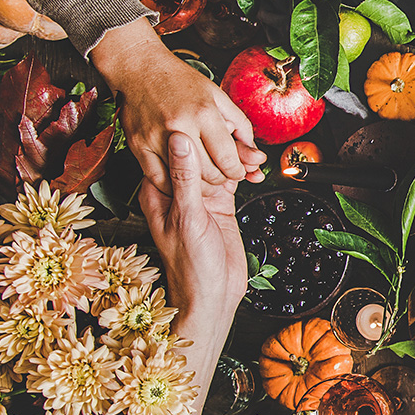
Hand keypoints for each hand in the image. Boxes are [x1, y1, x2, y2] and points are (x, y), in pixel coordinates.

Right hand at [92, 21, 264, 193]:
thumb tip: (255, 155)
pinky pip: (158, 179)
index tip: (238, 171)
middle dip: (221, 179)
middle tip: (223, 174)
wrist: (140, 68)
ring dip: (199, 185)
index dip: (238, 171)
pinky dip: (172, 185)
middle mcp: (180, 127)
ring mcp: (156, 138)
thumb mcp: (218, 96)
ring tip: (204, 176)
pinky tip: (180, 178)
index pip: (228, 159)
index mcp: (204, 114)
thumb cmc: (180, 81)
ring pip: (184, 180)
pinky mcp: (138, 145)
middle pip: (209, 173)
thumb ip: (241, 125)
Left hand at [136, 132, 244, 321]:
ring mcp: (200, 197)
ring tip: (255, 154)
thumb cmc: (191, 265)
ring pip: (217, 164)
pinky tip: (256, 169)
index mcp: (158, 191)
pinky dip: (244, 172)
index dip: (190, 133)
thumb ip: (185, 177)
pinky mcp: (219, 204)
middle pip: (197, 153)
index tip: (207, 118)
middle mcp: (177, 190)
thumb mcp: (187, 217)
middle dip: (220, 144)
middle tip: (242, 138)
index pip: (170, 150)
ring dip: (236, 158)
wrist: (212, 295)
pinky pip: (231, 179)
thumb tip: (179, 138)